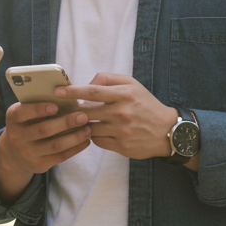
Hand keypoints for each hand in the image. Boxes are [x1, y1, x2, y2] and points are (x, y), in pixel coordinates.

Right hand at [0, 102, 92, 179]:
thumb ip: (41, 100)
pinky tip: (85, 141)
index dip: (38, 109)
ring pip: (55, 145)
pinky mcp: (38, 165)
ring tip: (88, 129)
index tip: (55, 106)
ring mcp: (27, 153)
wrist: (15, 152)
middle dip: (65, 123)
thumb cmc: (28, 123)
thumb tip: (68, 86)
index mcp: (13, 118)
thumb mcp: (26, 111)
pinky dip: (75, 149)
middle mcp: (17, 136)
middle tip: (83, 116)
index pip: (23, 112)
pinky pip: (60, 157)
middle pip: (43, 130)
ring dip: (74, 137)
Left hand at [58, 73, 176, 159]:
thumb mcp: (132, 84)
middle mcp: (122, 112)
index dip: (73, 91)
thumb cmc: (145, 104)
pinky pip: (97, 141)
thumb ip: (107, 79)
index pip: (92, 91)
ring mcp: (121, 131)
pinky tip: (98, 131)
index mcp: (124, 94)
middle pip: (87, 112)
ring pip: (90, 128)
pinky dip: (94, 136)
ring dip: (83, 125)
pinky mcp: (121, 146)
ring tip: (82, 120)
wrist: (167, 131)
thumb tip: (85, 83)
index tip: (58, 92)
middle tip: (64, 110)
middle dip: (73, 111)